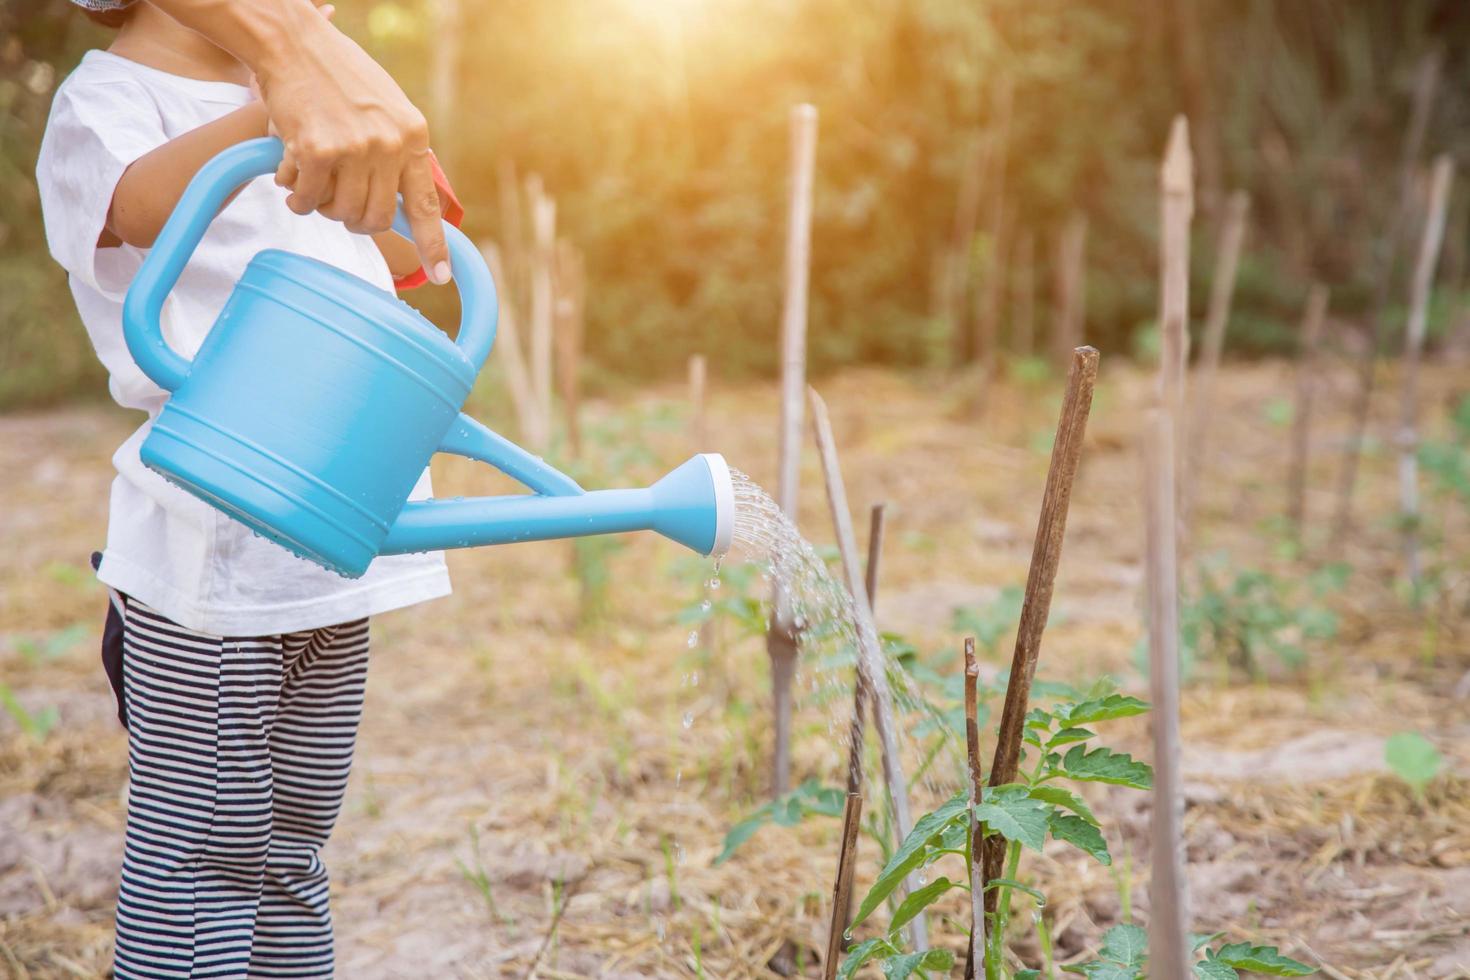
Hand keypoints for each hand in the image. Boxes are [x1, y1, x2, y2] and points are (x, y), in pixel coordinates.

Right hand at [254, 5, 449, 283]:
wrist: (294, 43)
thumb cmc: (338, 76)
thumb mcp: (387, 109)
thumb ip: (397, 151)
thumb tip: (400, 202)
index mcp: (414, 136)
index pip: (426, 205)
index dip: (433, 245)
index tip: (441, 275)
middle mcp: (389, 145)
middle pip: (376, 220)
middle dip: (355, 221)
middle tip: (337, 202)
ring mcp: (355, 150)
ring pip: (341, 214)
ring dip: (323, 206)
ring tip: (312, 178)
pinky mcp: (317, 152)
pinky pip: (308, 200)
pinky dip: (296, 195)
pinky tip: (291, 173)